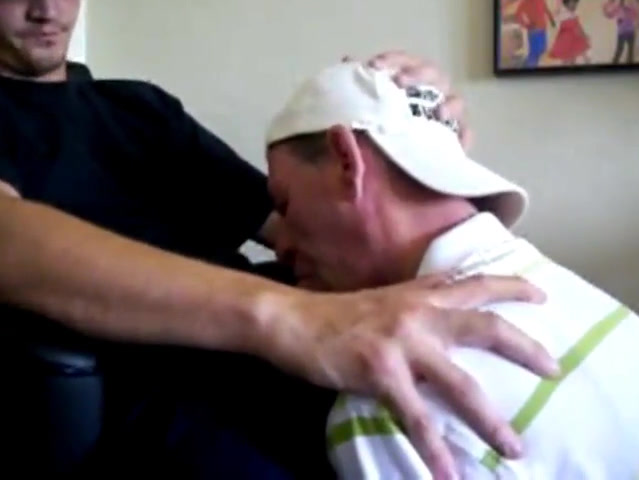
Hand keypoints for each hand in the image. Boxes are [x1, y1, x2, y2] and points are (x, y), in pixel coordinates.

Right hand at [270, 274, 558, 479]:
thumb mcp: (386, 298)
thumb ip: (421, 295)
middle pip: (485, 328)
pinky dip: (433, 449)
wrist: (294, 321)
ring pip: (460, 384)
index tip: (542, 295)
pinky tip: (447, 473)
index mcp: (420, 295)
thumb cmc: (339, 314)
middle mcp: (418, 313)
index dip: (512, 287)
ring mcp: (401, 343)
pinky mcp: (380, 372)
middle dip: (524, 349)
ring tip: (513, 448)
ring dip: (490, 421)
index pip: (475, 284)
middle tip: (553, 369)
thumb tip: (450, 293)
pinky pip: (415, 417)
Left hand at [351, 50, 472, 151]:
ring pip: (456, 102)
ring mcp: (446, 115)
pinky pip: (465, 135)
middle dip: (416, 75)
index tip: (373, 66)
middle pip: (432, 74)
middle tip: (399, 82)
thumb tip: (348, 61)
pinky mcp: (453, 139)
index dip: (391, 60)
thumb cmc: (376, 128)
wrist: (386, 168)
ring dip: (449, 105)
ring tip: (439, 114)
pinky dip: (464, 138)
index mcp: (408, 79)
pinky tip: (457, 146)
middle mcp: (431, 91)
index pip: (403, 61)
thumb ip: (357, 86)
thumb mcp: (363, 108)